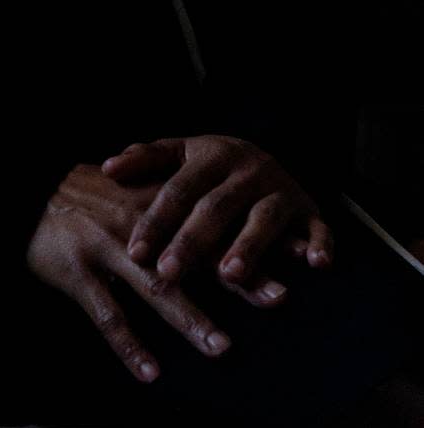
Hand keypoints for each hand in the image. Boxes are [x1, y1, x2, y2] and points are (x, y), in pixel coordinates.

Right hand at [25, 163, 288, 384]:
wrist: (25, 191)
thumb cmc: (84, 195)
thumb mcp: (129, 187)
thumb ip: (171, 204)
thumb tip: (224, 218)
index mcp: (152, 202)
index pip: (211, 221)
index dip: (251, 236)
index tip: (295, 252)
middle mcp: (136, 225)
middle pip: (193, 255)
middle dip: (236, 278)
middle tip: (279, 297)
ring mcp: (105, 248)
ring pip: (153, 288)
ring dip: (189, 318)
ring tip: (222, 346)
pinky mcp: (76, 273)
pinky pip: (107, 315)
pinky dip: (130, 345)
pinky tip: (151, 372)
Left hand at [101, 134, 333, 288]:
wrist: (266, 153)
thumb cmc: (210, 164)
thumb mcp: (178, 154)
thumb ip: (145, 160)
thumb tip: (107, 168)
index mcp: (210, 155)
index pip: (178, 189)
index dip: (156, 220)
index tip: (135, 251)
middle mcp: (245, 169)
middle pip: (216, 207)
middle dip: (192, 242)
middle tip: (169, 273)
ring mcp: (279, 188)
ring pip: (264, 218)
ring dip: (249, 246)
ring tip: (229, 274)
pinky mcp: (309, 208)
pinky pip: (319, 226)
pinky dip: (320, 243)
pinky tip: (316, 264)